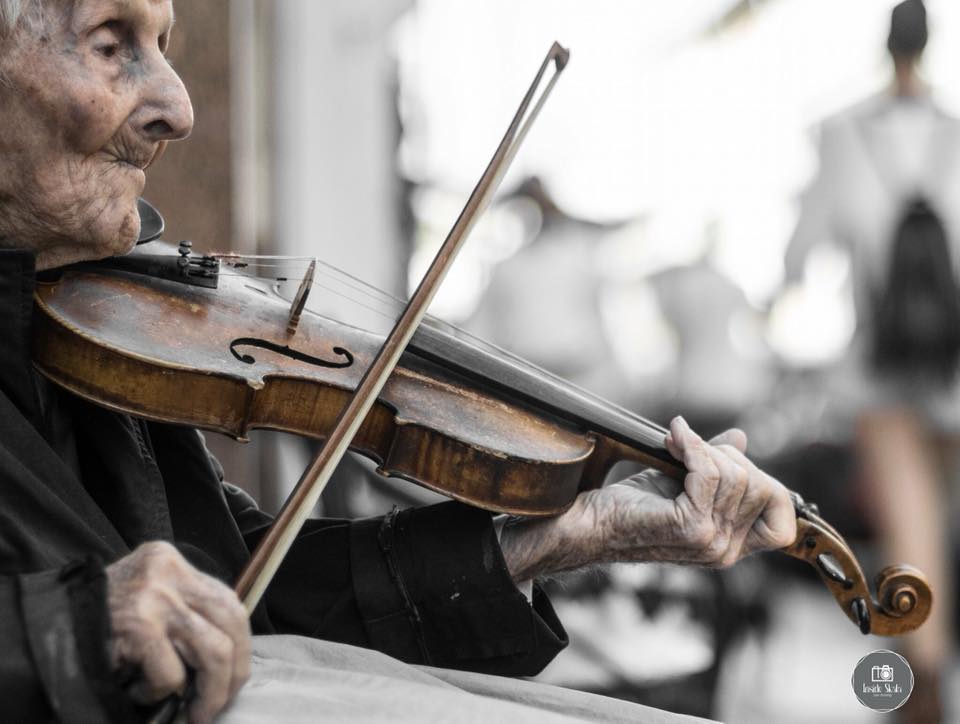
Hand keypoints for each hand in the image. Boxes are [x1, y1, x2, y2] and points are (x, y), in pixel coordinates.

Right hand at [106, 542, 250, 723]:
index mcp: (170, 561)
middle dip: (234, 672)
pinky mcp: (138, 625)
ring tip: (197, 713)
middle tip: (218, 703)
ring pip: (213, 650)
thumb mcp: (148, 601)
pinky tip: (140, 691)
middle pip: (231, 622)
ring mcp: (154, 596)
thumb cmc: (97, 625)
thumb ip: (184, 613)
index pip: (228, 602)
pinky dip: (161, 692)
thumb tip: (230, 657)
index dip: (240, 645)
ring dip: (211, 692)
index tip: (234, 677)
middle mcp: (167, 571)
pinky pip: (172, 673)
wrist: (42, 632)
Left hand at [499, 417, 796, 580]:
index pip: (783, 524)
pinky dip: (692, 446)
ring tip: (675, 442)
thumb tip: (741, 438)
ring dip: (703, 448)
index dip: (769, 488)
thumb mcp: (682, 484)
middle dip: (725, 456)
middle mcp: (726, 551)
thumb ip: (716, 468)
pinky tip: (673, 438)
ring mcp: (711, 542)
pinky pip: (709, 473)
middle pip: (760, 486)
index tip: (730, 463)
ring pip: (736, 476)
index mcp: (731, 547)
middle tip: (687, 446)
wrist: (589, 525)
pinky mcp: (690, 527)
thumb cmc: (628, 508)